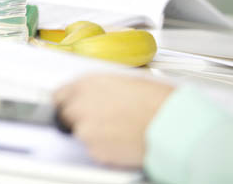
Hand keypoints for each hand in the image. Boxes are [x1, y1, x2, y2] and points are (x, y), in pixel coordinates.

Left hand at [53, 74, 174, 166]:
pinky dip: (105, 148)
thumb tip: (95, 94)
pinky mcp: (95, 150)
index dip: (67, 102)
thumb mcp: (124, 82)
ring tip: (118, 130)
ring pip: (80, 133)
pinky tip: (123, 140)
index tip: (71, 107)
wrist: (172, 125)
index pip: (59, 94)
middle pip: (65, 115)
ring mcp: (85, 129)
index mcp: (87, 83)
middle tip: (102, 121)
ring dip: (93, 133)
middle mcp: (80, 104)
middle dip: (79, 118)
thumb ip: (100, 88)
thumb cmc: (158, 102)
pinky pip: (94, 150)